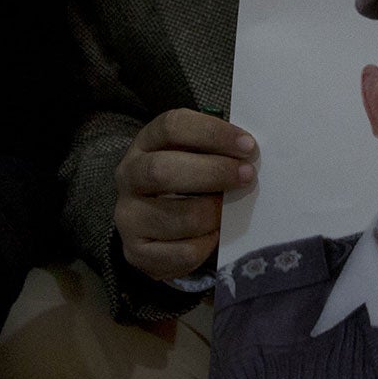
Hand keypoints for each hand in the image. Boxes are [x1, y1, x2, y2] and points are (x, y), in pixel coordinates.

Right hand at [115, 109, 258, 281]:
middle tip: (247, 176)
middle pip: (162, 170)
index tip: (248, 146)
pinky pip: (182, 252)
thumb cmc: (184, 185)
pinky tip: (213, 235)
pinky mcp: (136, 251)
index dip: (212, 133)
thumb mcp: (193, 158)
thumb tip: (249, 156)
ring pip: (178, 217)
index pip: (172, 126)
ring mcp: (128, 216)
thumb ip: (215, 151)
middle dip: (212, 173)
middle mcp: (129, 176)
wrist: (154, 231)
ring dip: (213, 214)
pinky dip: (207, 244)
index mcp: (145, 143)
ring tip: (229, 212)